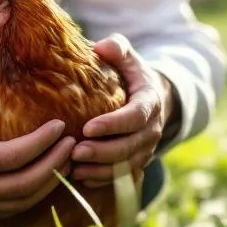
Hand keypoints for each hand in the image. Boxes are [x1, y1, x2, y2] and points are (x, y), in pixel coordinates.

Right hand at [0, 64, 76, 222]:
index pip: (14, 157)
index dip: (41, 143)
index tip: (59, 126)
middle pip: (27, 183)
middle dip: (55, 163)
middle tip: (72, 143)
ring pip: (26, 201)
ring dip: (51, 181)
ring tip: (67, 158)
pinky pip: (16, 209)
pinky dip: (37, 194)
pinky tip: (49, 176)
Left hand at [70, 34, 174, 187]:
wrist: (152, 98)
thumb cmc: (131, 74)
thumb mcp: (128, 57)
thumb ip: (118, 48)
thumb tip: (102, 47)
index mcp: (150, 102)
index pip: (135, 117)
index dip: (113, 124)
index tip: (88, 127)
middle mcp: (152, 129)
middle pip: (130, 146)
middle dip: (103, 152)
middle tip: (75, 152)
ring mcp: (147, 148)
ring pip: (126, 166)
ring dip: (101, 170)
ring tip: (74, 168)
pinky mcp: (138, 161)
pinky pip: (123, 177)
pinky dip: (103, 179)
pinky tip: (81, 178)